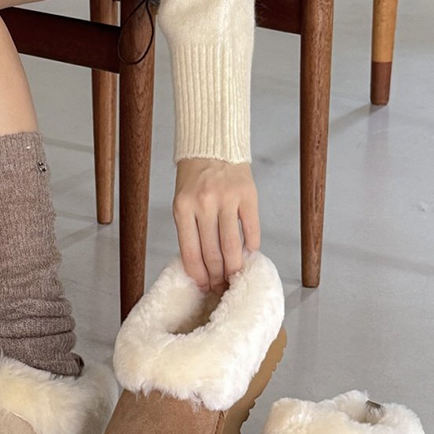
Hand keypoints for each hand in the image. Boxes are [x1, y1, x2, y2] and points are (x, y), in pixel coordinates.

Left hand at [172, 158, 260, 293]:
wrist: (212, 146)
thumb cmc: (195, 178)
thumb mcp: (182, 202)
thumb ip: (190, 230)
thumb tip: (201, 267)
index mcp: (183, 208)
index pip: (191, 252)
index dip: (198, 275)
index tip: (204, 286)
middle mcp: (204, 204)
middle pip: (212, 253)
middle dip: (216, 276)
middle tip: (220, 286)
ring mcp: (227, 199)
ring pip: (232, 246)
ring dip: (233, 267)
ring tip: (233, 277)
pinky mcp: (248, 195)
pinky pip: (251, 229)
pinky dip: (251, 246)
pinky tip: (248, 254)